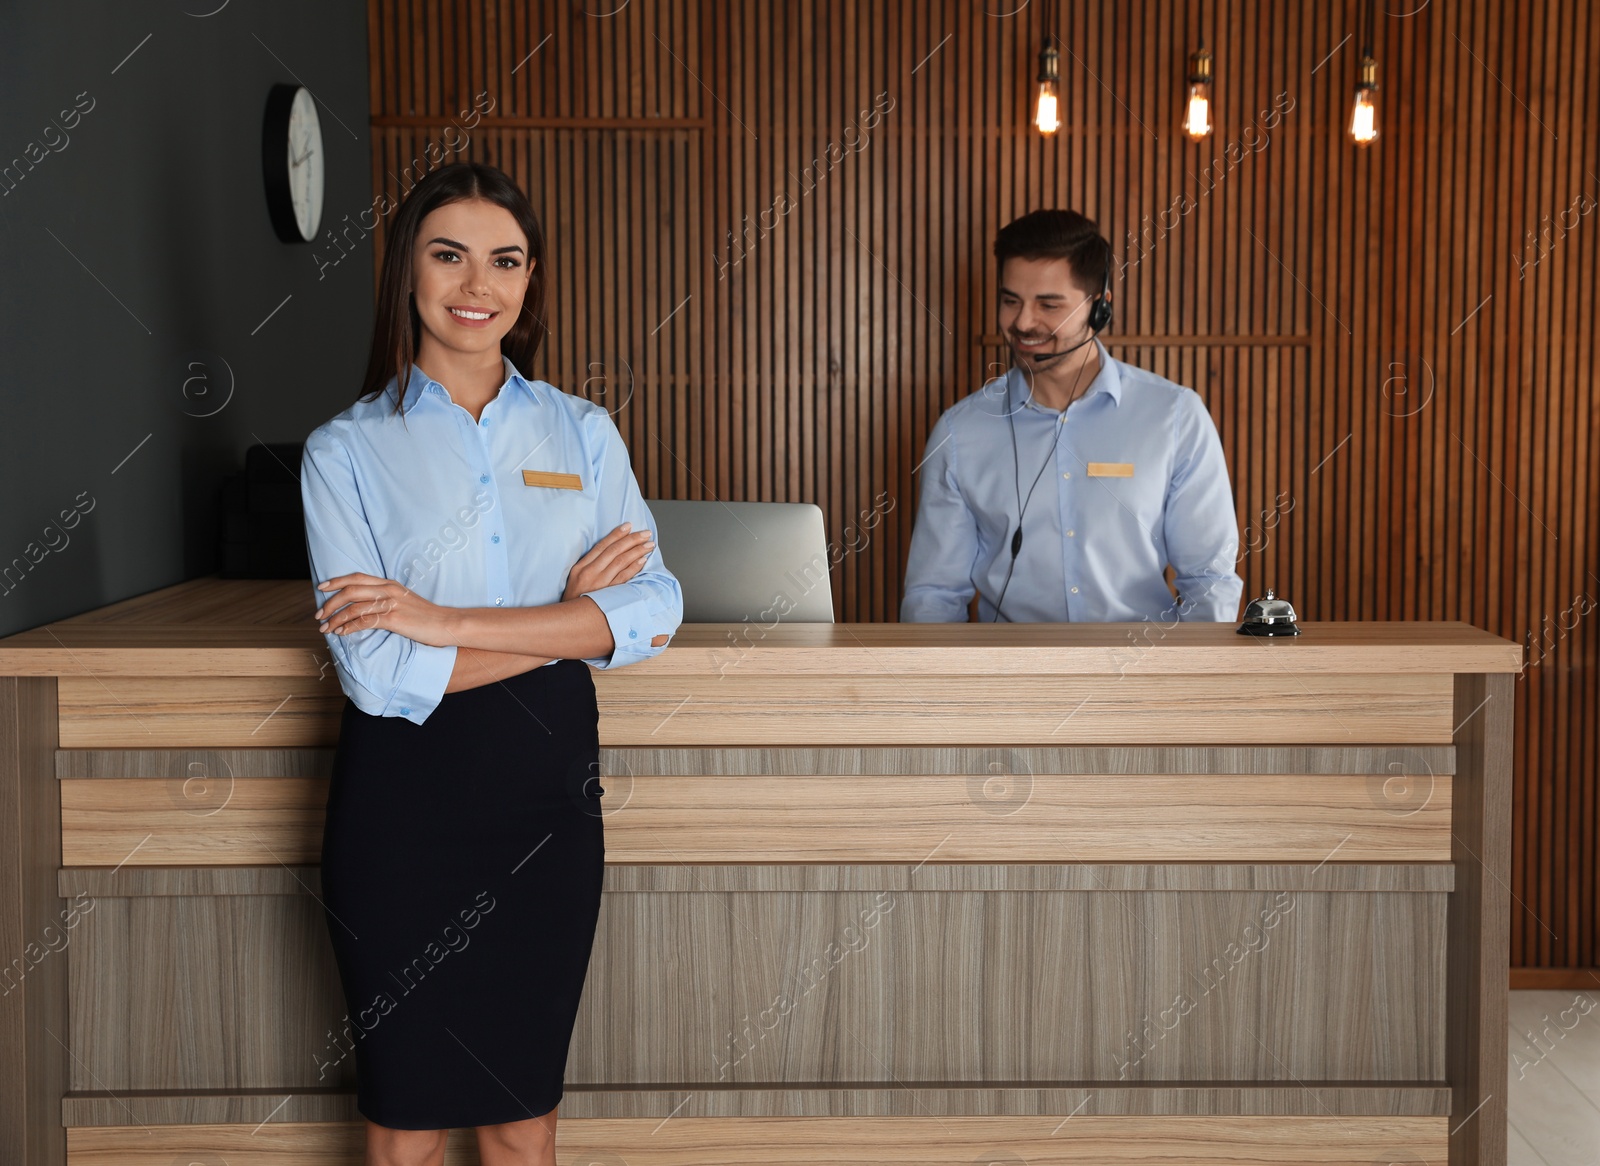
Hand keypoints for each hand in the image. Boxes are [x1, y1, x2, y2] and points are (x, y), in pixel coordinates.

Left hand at [313, 574, 457, 646]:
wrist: (447, 624)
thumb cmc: (427, 617)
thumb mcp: (405, 602)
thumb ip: (386, 600)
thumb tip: (366, 607)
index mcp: (389, 584)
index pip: (356, 577)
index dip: (336, 581)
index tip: (322, 588)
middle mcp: (388, 590)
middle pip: (350, 590)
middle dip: (330, 603)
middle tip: (319, 615)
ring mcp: (391, 604)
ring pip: (354, 607)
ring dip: (335, 618)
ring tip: (326, 628)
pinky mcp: (394, 619)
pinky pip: (364, 621)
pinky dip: (348, 627)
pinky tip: (341, 633)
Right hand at [563, 523, 654, 601]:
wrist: (569, 619)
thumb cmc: (575, 597)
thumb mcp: (576, 577)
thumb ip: (590, 564)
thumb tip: (610, 550)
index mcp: (581, 566)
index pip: (602, 546)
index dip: (616, 534)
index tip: (629, 526)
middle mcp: (590, 573)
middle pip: (614, 551)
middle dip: (632, 540)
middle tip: (645, 533)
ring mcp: (600, 584)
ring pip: (621, 562)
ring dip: (637, 551)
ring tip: (649, 545)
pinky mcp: (608, 595)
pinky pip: (624, 578)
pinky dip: (634, 567)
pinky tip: (643, 560)